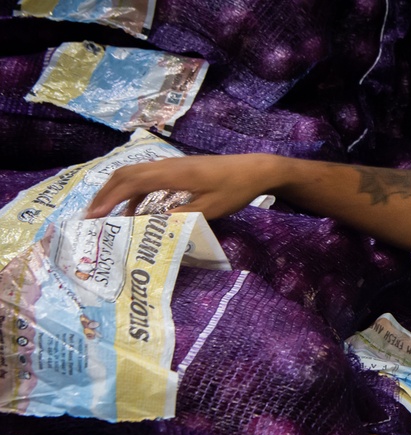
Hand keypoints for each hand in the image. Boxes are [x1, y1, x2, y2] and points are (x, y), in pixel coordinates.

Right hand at [85, 154, 278, 219]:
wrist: (253, 169)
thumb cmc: (234, 190)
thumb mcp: (209, 210)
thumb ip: (179, 217)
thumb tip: (150, 226)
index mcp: (171, 174)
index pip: (130, 184)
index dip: (109, 200)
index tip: (93, 217)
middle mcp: (165, 165)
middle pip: (124, 175)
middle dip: (104, 195)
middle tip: (90, 216)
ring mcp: (170, 165)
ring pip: (133, 174)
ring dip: (116, 192)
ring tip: (105, 214)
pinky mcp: (176, 169)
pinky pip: (146, 177)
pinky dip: (134, 192)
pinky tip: (134, 211)